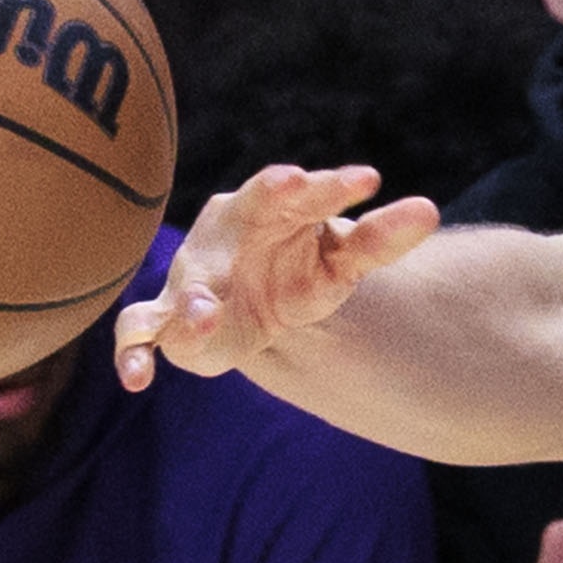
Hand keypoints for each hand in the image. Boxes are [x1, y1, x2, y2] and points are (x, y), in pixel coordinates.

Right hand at [115, 165, 438, 390]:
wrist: (244, 309)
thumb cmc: (295, 271)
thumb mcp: (339, 262)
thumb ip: (378, 239)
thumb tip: (430, 210)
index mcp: (271, 207)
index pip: (303, 188)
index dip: (332, 183)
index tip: (368, 180)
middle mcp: (227, 230)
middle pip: (245, 207)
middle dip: (264, 197)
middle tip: (291, 182)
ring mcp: (192, 273)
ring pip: (188, 279)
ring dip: (193, 296)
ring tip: (205, 311)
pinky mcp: (167, 318)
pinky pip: (138, 330)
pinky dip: (132, 353)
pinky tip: (136, 381)